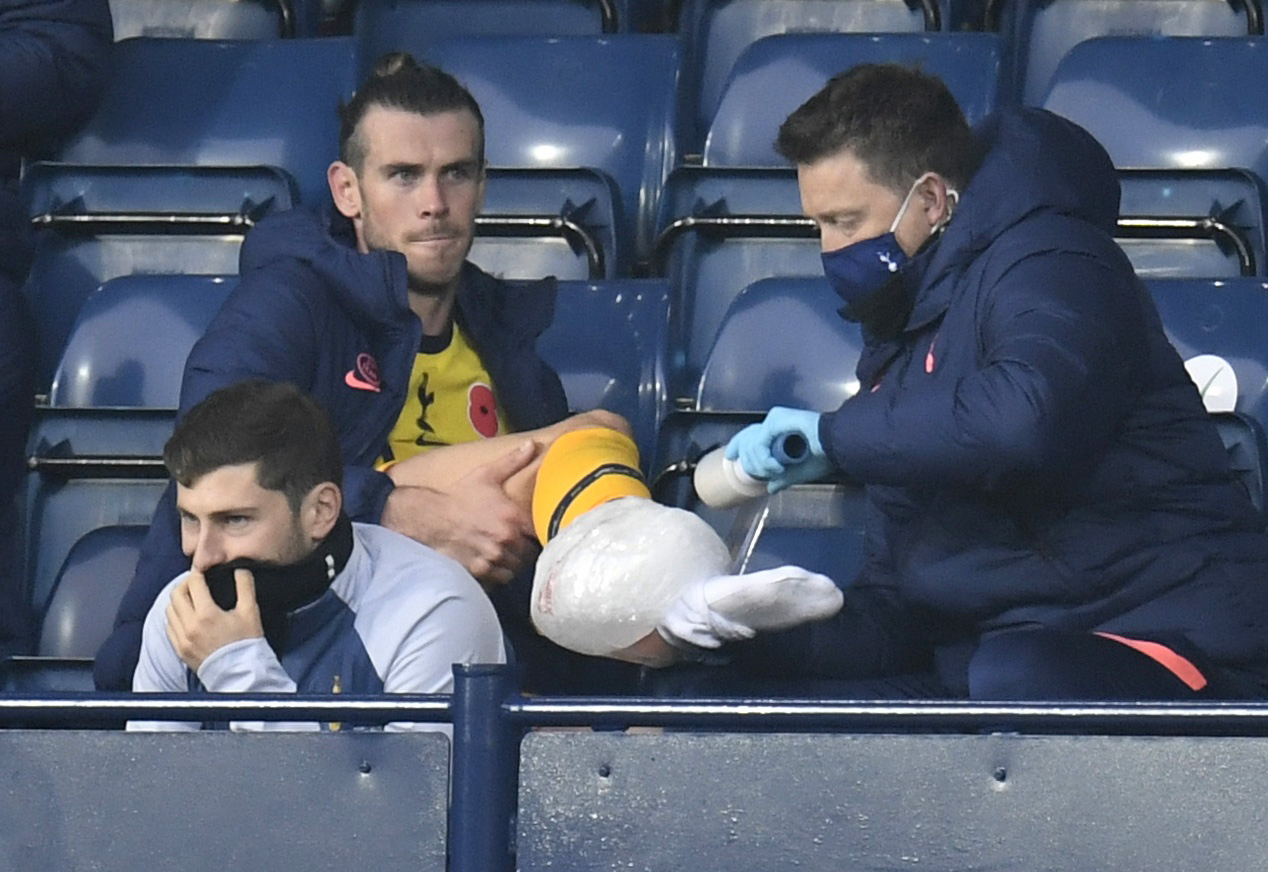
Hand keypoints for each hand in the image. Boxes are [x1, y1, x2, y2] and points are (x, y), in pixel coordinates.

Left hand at [166, 568, 264, 671]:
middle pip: (176, 595)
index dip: (197, 571)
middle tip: (196, 581)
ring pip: (169, 610)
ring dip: (178, 600)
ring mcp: (181, 639)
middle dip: (185, 584)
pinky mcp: (179, 650)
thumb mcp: (251, 612)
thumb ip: (245, 586)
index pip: (193, 583)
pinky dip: (174, 617)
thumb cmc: (247, 643)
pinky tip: (185, 616)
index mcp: (206, 614)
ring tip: (191, 598)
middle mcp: (189, 626)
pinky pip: (169, 627)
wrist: (241, 674)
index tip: (203, 568)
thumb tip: (240, 568)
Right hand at [381, 441, 539, 584]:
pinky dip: (497, 574)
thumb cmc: (457, 497)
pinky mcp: (479, 573)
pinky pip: (499, 580)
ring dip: (512, 563)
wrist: (426, 518)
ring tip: (502, 552)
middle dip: (524, 549)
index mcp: (512, 518)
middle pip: (529, 554)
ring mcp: (492, 559)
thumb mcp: (485, 475)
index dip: (538, 533)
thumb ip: (513, 461)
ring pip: (515, 569)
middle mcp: (505, 541)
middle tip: (515, 542)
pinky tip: (490, 562)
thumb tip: (532, 445)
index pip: (541, 534)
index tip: (532, 531)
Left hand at [725, 406, 828, 485]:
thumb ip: (783, 478)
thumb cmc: (824, 455)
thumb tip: (770, 487)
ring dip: (761, 464)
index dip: (737, 445)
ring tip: (778, 471)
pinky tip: (777, 466)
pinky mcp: (777, 419)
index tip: (730, 457)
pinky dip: (765, 458)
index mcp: (777, 429)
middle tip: (767, 474)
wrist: (839, 444)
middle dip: (751, 462)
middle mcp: (774, 421)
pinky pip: (759, 443)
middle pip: (746, 441)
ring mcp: (775, 419)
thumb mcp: (798, 471)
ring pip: (751, 445)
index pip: (749, 435)